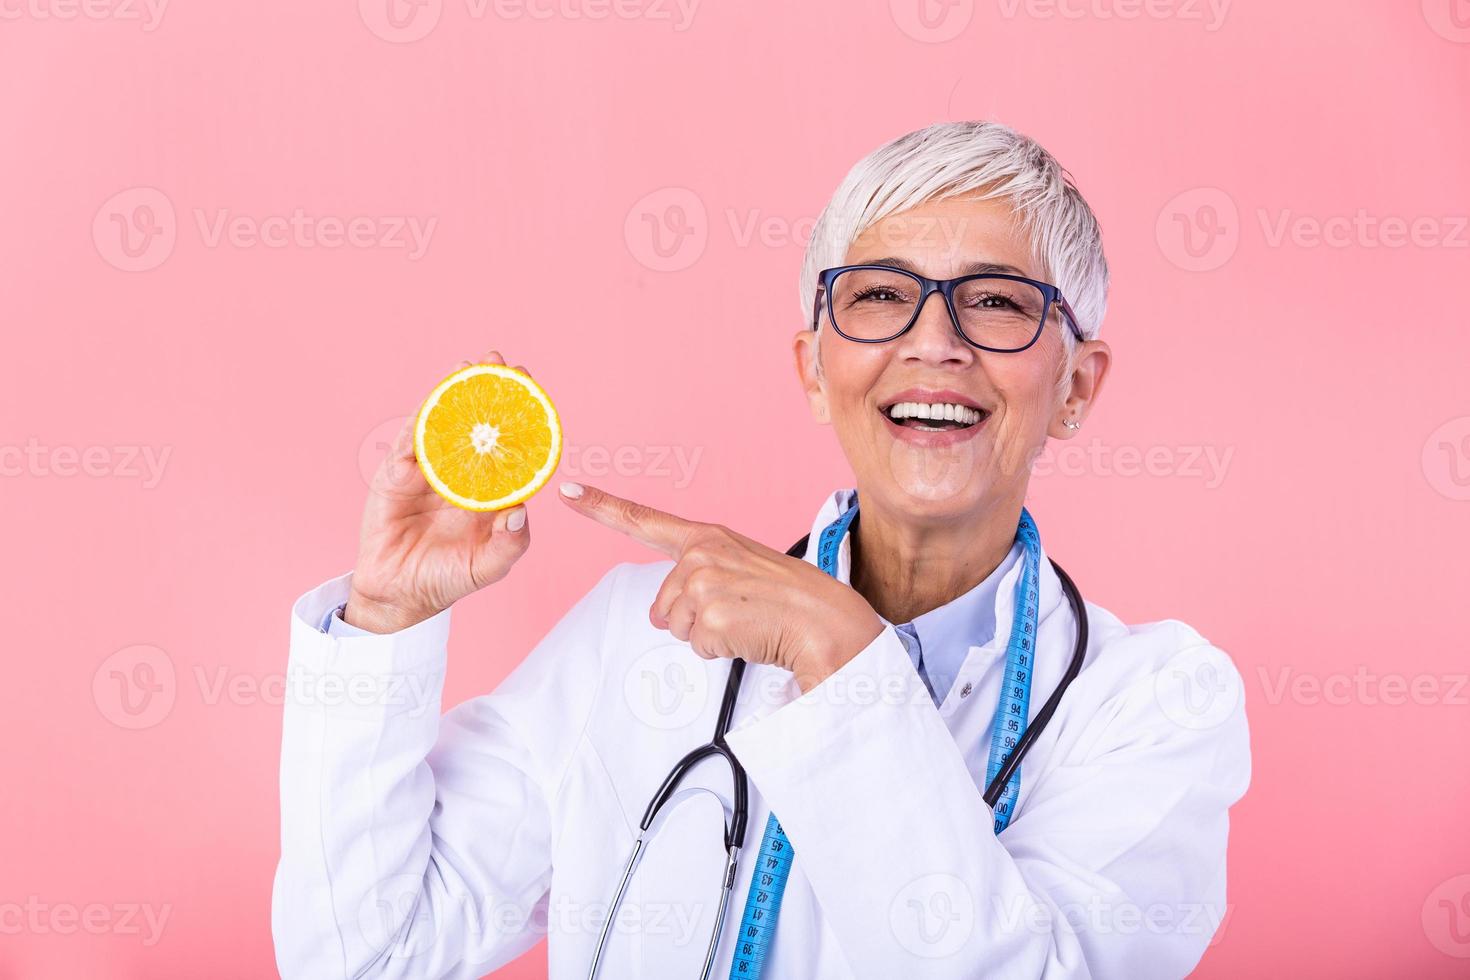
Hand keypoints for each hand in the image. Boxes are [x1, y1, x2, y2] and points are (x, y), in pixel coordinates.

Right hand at [344, 352, 533, 633]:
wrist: (399, 594)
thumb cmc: (447, 578)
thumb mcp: (488, 566)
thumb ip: (510, 543)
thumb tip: (520, 512)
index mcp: (488, 492)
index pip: (508, 447)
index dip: (519, 418)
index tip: (531, 388)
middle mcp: (461, 475)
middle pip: (476, 425)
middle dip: (487, 392)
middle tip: (499, 362)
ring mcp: (428, 473)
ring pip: (442, 425)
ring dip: (453, 395)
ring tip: (466, 367)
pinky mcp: (397, 476)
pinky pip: (411, 443)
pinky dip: (422, 422)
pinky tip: (435, 400)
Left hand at [560, 484, 883, 691]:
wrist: (828, 621)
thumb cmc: (792, 600)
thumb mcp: (741, 572)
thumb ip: (699, 578)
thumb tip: (665, 615)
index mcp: (708, 537)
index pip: (643, 519)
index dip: (600, 506)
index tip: (566, 489)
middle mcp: (701, 551)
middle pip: (662, 605)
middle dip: (692, 621)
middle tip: (739, 614)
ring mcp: (703, 580)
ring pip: (677, 627)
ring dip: (708, 637)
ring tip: (748, 622)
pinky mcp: (709, 612)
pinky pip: (697, 646)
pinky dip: (721, 650)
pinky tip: (750, 634)